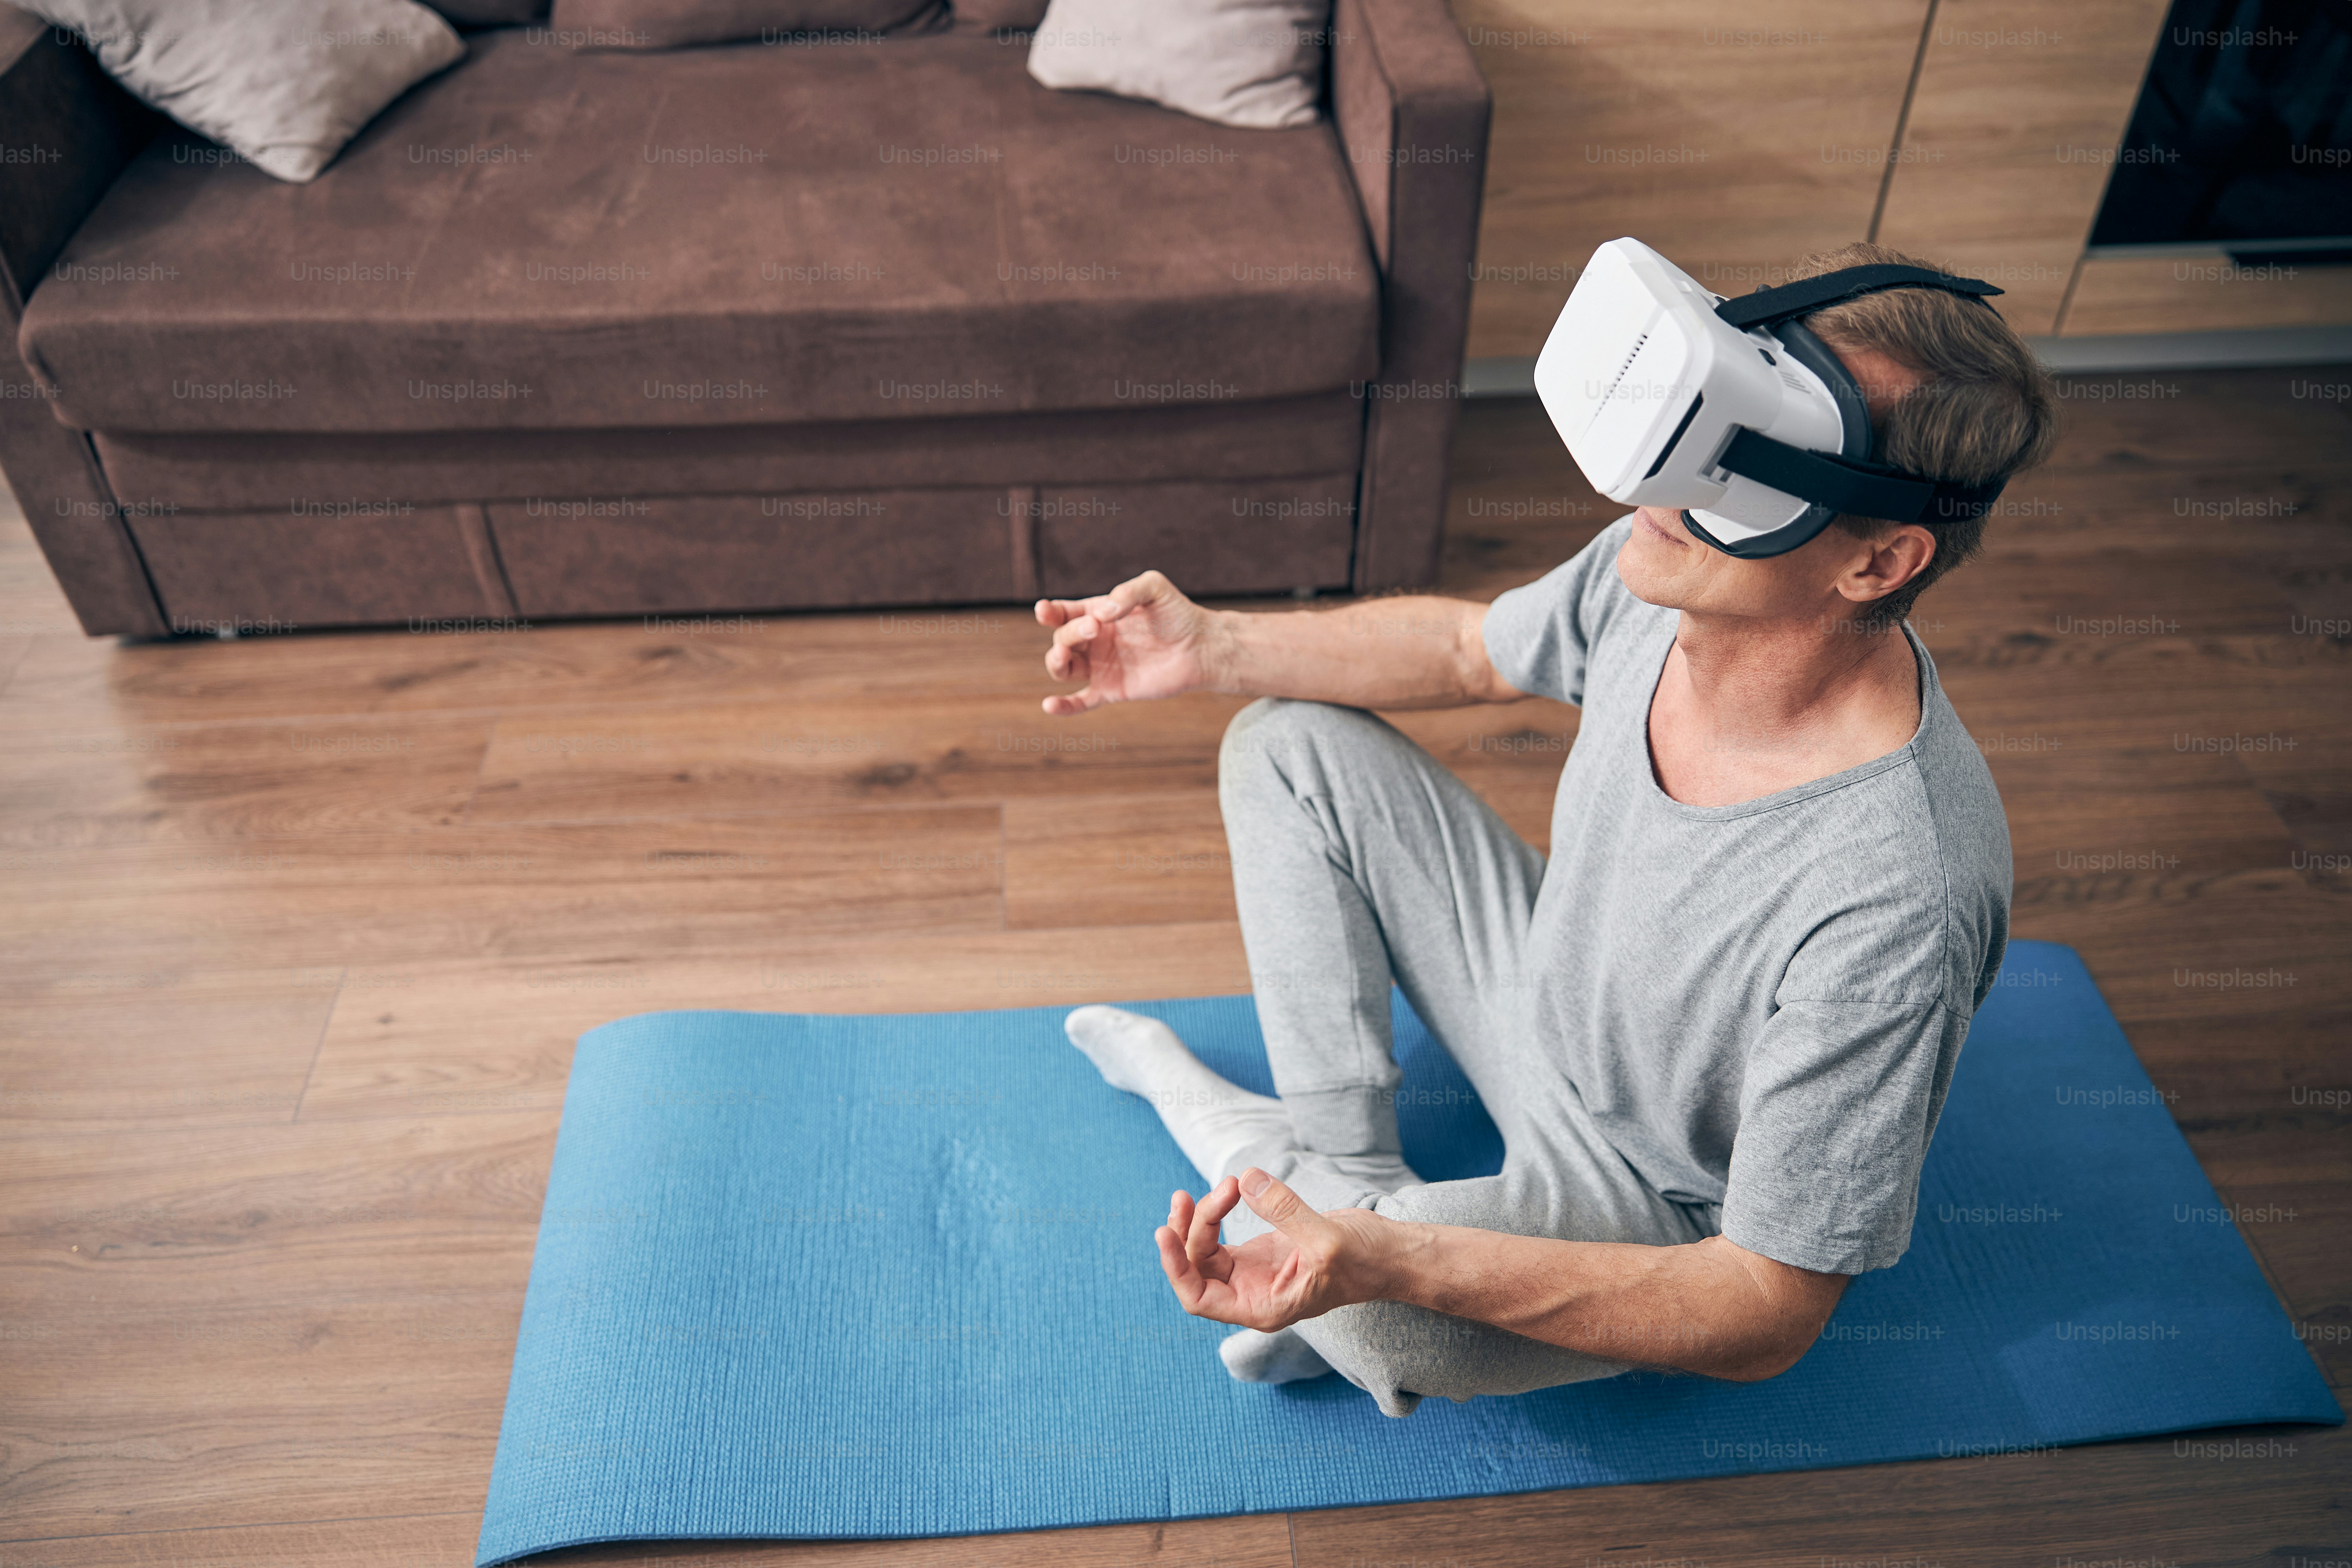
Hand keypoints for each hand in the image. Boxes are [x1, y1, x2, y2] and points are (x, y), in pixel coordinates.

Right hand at [1036, 570, 1223, 715]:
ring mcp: (1101, 667)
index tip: (1045, 610)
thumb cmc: (1178, 614)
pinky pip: (1081, 702)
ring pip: (1062, 668)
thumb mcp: (1155, 588)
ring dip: (1056, 662)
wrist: (1201, 647)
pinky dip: (1064, 706)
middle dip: (1071, 632)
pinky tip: (1049, 705)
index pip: (1062, 614)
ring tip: (1064, 655)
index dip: (1049, 613)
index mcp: (1098, 614)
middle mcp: (1095, 641)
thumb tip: (1102, 614)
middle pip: (1062, 639)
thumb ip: (1128, 591)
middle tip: (1096, 626)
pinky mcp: (1112, 690)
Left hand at [1154, 1169, 1402, 1331]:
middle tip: (1189, 1196)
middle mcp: (1251, 1293)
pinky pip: (1222, 1235)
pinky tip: (1221, 1190)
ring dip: (1198, 1218)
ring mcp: (1254, 1271)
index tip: (1164, 1233)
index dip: (1175, 1268)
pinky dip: (1214, 1213)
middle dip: (1185, 1232)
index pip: (1199, 1298)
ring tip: (1213, 1185)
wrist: (1390, 1255)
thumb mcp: (1327, 1238)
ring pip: (1205, 1249)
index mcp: (1262, 1306)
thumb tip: (1246, 1180)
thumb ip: (1285, 1211)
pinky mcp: (1261, 1249)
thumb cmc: (1366, 1260)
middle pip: (1196, 1268)